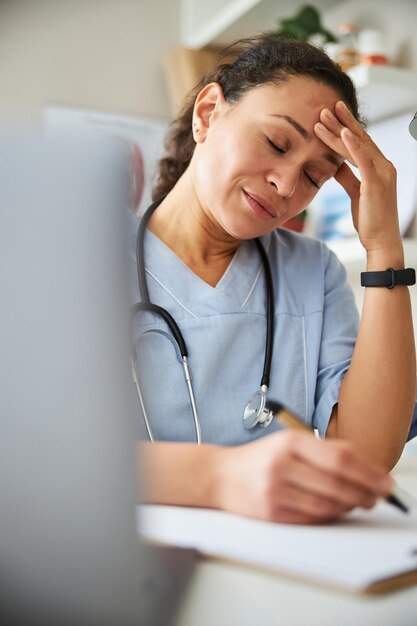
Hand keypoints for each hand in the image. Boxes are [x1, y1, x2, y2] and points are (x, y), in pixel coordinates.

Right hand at [217, 431, 392, 523]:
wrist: (219, 476)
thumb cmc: (259, 459)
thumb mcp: (287, 443)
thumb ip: (323, 449)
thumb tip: (362, 462)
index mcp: (290, 442)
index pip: (340, 458)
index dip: (368, 472)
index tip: (384, 481)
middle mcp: (282, 465)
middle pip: (337, 484)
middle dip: (364, 493)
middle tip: (377, 497)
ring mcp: (275, 491)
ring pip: (326, 505)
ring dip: (348, 507)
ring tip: (358, 503)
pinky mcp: (271, 514)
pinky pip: (311, 519)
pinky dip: (328, 517)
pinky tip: (334, 510)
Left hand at [314, 101, 402, 257]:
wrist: (381, 240)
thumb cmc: (369, 219)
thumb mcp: (355, 193)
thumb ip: (347, 177)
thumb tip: (335, 164)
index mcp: (378, 168)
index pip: (360, 143)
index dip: (346, 128)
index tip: (332, 115)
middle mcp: (383, 166)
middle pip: (360, 138)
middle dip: (343, 121)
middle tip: (327, 106)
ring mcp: (382, 173)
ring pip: (358, 146)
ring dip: (341, 129)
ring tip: (324, 116)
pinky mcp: (376, 183)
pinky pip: (363, 160)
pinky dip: (353, 145)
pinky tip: (343, 133)